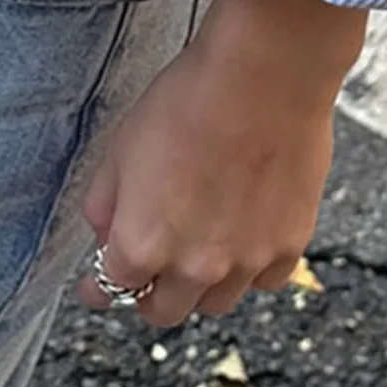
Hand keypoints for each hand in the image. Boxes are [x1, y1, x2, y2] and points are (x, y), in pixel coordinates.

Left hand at [76, 0, 368, 328]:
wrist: (262, 76)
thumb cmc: (187, 101)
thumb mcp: (120, 146)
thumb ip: (105, 204)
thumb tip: (105, 235)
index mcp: (142, 243)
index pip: (111, 289)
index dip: (99, 289)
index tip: (97, 289)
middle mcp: (194, 266)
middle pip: (165, 310)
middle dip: (149, 295)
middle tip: (149, 273)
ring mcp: (246, 262)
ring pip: (216, 302)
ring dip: (201, 286)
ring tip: (199, 249)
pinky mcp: (289, 245)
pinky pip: (264, 281)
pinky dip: (250, 269)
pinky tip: (244, 238)